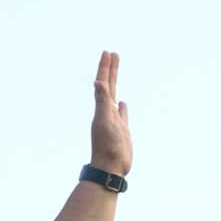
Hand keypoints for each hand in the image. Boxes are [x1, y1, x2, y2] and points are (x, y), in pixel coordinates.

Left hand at [89, 50, 131, 175]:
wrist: (110, 168)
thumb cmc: (107, 146)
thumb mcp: (105, 121)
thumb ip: (102, 101)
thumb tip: (98, 82)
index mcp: (102, 108)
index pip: (103, 83)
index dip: (105, 68)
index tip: (107, 52)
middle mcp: (106, 112)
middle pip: (109, 86)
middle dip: (110, 69)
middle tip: (112, 53)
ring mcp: (114, 121)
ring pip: (115, 97)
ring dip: (115, 84)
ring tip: (115, 74)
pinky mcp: (121, 130)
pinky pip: (122, 114)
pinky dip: (122, 106)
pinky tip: (122, 103)